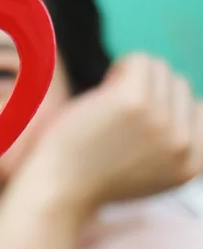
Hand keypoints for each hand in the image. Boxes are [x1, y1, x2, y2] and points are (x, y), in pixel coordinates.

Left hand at [24, 53, 202, 210]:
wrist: (59, 188)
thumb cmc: (93, 176)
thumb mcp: (151, 172)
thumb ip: (172, 147)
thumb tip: (194, 105)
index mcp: (193, 163)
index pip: (197, 108)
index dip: (163, 107)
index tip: (132, 123)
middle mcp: (183, 143)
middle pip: (178, 86)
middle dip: (147, 90)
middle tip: (113, 115)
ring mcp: (161, 121)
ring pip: (160, 69)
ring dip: (131, 78)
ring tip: (106, 104)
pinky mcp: (135, 101)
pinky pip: (140, 60)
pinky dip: (120, 67)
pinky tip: (102, 89)